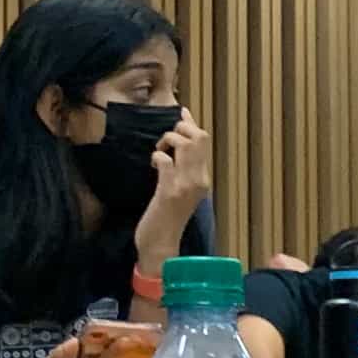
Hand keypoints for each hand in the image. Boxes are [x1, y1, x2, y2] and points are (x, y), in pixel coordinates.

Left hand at [144, 112, 212, 233]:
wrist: (161, 245)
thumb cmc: (167, 217)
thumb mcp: (181, 190)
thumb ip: (182, 167)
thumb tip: (179, 139)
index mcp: (203, 178)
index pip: (203, 140)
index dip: (191, 122)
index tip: (180, 112)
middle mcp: (199, 180)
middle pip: (199, 137)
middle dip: (181, 127)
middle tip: (167, 139)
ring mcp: (185, 185)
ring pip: (185, 144)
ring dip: (168, 139)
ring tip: (160, 150)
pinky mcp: (169, 191)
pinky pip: (166, 161)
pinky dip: (157, 156)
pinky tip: (153, 163)